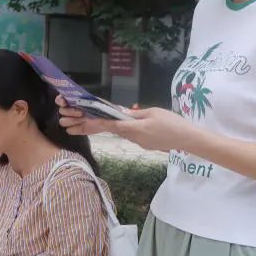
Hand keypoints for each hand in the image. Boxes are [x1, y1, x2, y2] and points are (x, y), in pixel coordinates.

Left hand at [57, 95, 194, 151]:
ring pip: (118, 131)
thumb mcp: (153, 113)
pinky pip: (128, 133)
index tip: (75, 120)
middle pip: (107, 129)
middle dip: (86, 127)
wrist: (188, 139)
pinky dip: (118, 129)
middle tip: (67, 126)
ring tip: (80, 124)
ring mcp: (138, 141)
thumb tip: (119, 112)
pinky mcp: (144, 143)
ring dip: (101, 127)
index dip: (90, 121)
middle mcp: (132, 136)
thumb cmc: (173, 123)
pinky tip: (113, 125)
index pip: (107, 124)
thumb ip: (135, 113)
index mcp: (132, 128)